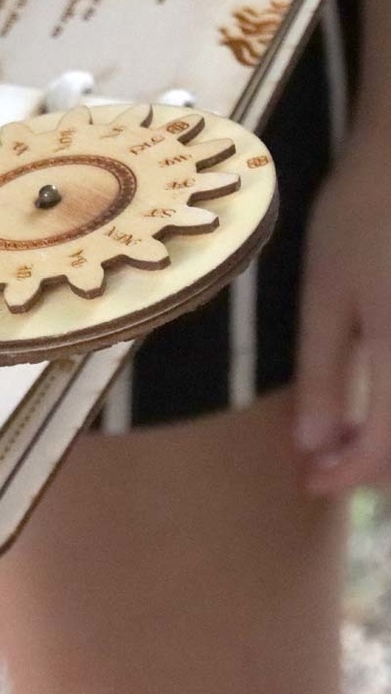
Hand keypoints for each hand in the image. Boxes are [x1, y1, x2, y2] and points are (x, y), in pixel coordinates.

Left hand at [295, 122, 390, 494]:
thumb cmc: (365, 214)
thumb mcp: (327, 295)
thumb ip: (325, 374)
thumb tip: (314, 446)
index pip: (388, 445)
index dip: (348, 472)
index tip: (311, 480)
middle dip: (378, 462)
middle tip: (329, 462)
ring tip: (356, 437)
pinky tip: (384, 401)